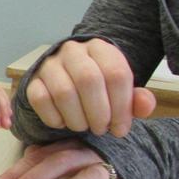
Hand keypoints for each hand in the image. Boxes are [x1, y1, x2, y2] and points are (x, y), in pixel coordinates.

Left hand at [0, 140, 132, 178]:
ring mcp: (109, 167)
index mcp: (68, 145)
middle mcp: (86, 153)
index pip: (36, 157)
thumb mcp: (69, 153)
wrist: (146, 151)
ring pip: (86, 178)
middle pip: (56, 163)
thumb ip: (44, 158)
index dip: (15, 173)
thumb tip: (16, 169)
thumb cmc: (96, 157)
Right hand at [27, 39, 155, 136]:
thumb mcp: (120, 91)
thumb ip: (136, 100)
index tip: (121, 129)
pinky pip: (41, 100)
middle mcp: (73, 51)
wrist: (65, 78)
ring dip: (77, 118)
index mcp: (101, 48)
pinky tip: (63, 123)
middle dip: (99, 113)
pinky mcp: (32, 80)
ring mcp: (50, 65)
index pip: (116, 74)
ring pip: (64, 92)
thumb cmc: (98, 88)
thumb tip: (145, 106)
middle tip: (101, 129)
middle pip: (88, 80)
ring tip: (84, 127)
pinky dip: (54, 118)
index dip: (122, 106)